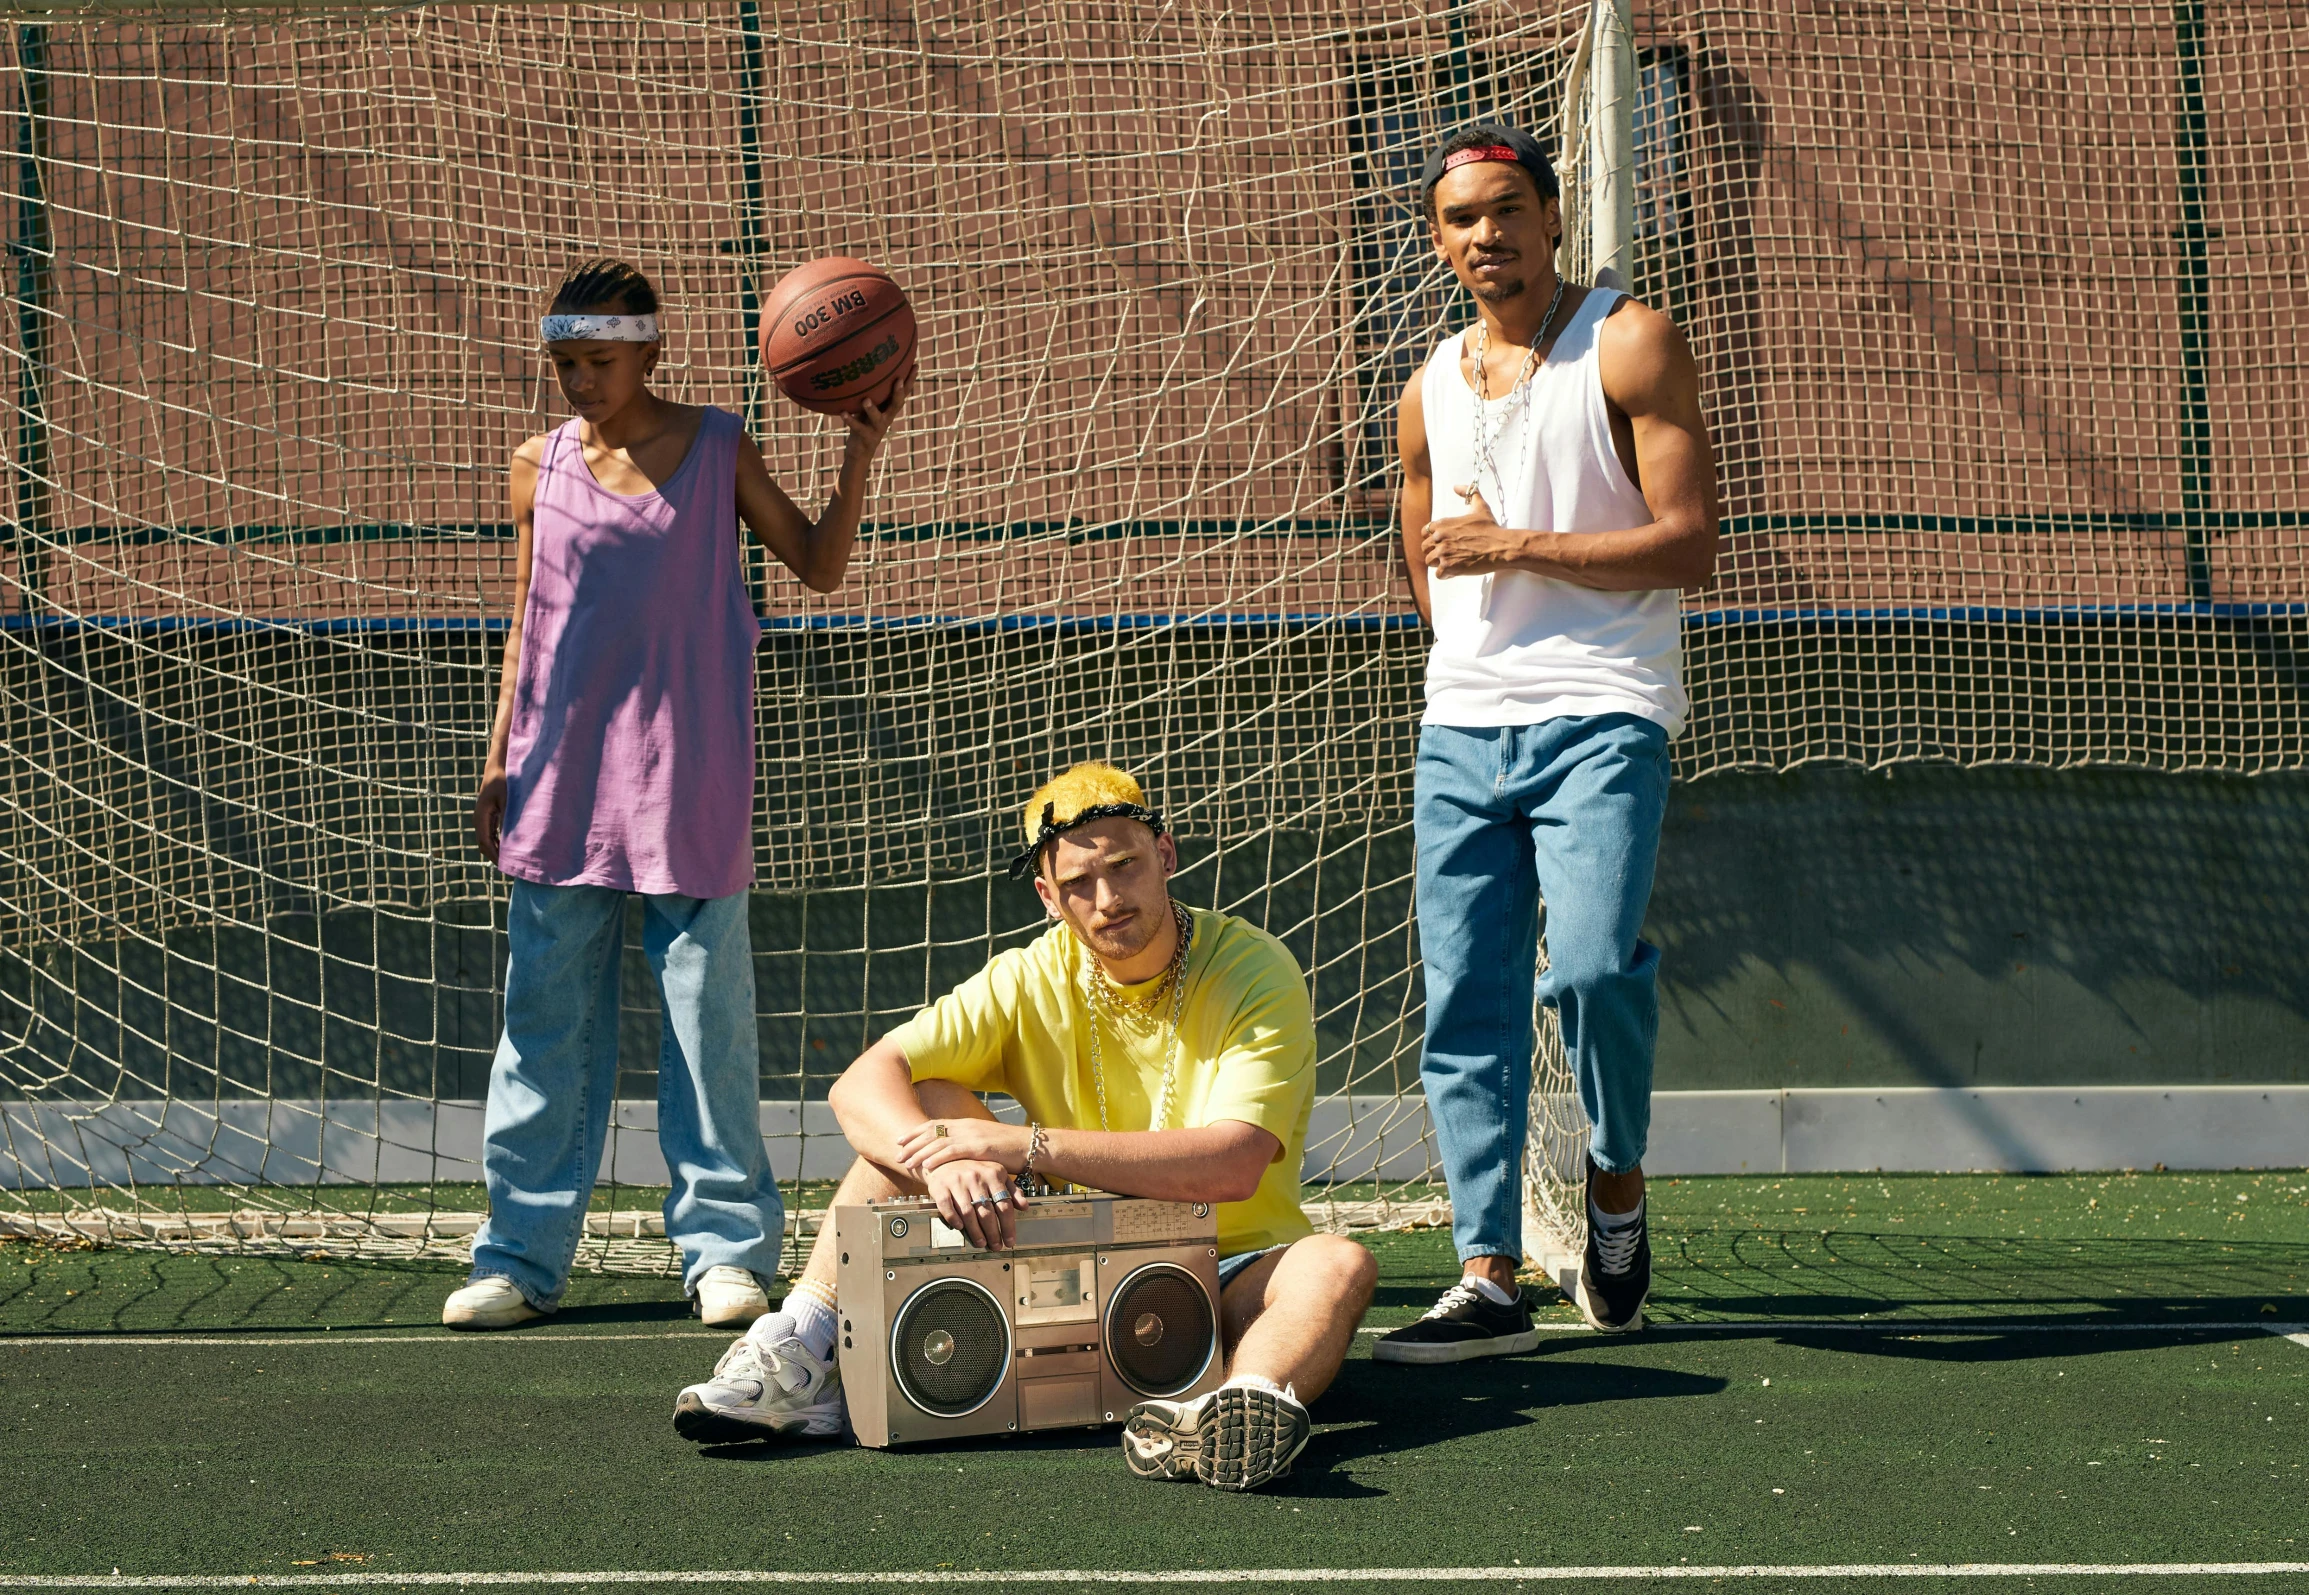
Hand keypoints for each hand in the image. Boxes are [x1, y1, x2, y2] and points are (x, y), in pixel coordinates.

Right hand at [473, 766, 506, 862]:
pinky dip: (498, 843)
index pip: (485, 842)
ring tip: (511, 861)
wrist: (498, 769)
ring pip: (487, 841)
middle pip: (484, 844)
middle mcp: (479, 819)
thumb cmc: (504, 781)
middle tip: (510, 867)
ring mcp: (482, 818)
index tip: (504, 865)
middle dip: (496, 856)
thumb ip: (508, 817)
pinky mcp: (488, 817)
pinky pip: (491, 834)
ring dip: (497, 851)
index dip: (494, 855)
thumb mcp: (508, 799)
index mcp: (481, 816)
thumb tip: (511, 837)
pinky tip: (509, 849)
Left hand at [842, 368, 913, 457]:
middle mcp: (887, 417)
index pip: (903, 393)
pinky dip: (850, 420)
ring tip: (866, 400)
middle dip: (899, 393)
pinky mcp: (866, 437)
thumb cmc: (863, 422)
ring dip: (872, 409)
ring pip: (877, 418)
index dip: (910, 380)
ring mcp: (877, 428)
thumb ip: (871, 393)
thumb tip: (863, 369)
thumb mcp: (869, 407)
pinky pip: (858, 428)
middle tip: (898, 380)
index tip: (915, 365)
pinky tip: (843, 412)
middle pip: (897, 405)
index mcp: (889, 408)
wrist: (860, 451)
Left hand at [895, 1116, 1028, 1177]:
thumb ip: (968, 1144)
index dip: (915, 1132)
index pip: (934, 1124)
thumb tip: (954, 1153)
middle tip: (897, 1152)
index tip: (900, 1139)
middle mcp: (966, 1126)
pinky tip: (927, 1165)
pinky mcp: (979, 1147)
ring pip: (938, 1141)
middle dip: (912, 1142)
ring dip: (920, 1152)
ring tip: (906, 1161)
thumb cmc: (1009, 1148)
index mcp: (966, 1123)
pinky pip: (953, 1151)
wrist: (1030, 1145)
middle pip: (932, 1131)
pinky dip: (937, 1158)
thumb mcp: (984, 1142)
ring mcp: (972, 1135)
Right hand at [923, 1158, 1023, 1249]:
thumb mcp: (996, 1173)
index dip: (1008, 1226)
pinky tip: (960, 1228)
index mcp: (993, 1174)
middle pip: (987, 1212)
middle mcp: (975, 1177)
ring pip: (968, 1212)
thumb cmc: (973, 1169)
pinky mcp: (940, 1186)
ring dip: (975, 1231)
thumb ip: (1011, 1189)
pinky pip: (947, 1207)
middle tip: (996, 1246)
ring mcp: (957, 1182)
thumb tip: (1025, 1206)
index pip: (1004, 1205)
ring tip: (981, 1242)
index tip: (1010, 1241)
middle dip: (993, 1233)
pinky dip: (954, 1219)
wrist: (944, 1159)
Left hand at [1422, 486, 1533, 577]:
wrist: (1501, 546)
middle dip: (1435, 551)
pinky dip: (1446, 575)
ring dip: (1439, 564)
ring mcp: (1443, 552)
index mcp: (1443, 523)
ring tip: (1452, 562)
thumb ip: (1469, 493)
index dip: (1432, 538)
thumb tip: (1457, 486)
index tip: (1443, 541)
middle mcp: (1439, 537)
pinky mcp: (1449, 567)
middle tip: (1450, 554)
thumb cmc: (1491, 527)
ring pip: (1429, 561)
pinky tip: (1456, 571)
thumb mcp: (1480, 506)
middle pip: (1425, 548)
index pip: (1425, 532)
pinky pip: (1438, 575)